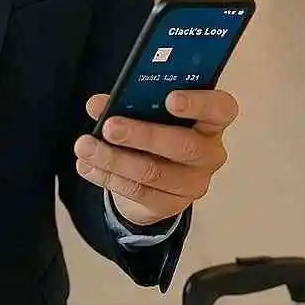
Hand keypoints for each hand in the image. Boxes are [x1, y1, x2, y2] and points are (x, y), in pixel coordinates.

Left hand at [74, 90, 237, 227]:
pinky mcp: (170, 205)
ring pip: (154, 173)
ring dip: (114, 159)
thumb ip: (127, 102)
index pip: (220, 110)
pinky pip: (138, 192)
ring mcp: (192, 183)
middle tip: (109, 127)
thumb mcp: (146, 111)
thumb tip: (97, 105)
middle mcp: (209, 153)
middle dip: (143, 135)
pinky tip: (86, 166)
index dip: (199, 104)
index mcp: (210, 121)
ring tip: (84, 146)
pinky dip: (107, 177)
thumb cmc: (156, 128)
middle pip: (183, 145)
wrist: (153, 175)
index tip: (170, 99)